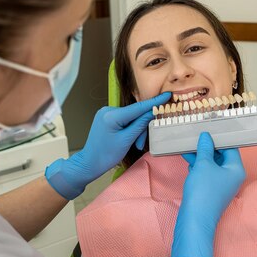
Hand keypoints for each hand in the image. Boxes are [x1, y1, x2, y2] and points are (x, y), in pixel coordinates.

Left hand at [45, 92, 170, 199]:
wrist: (90, 162)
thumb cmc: (107, 155)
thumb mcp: (127, 140)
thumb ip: (140, 124)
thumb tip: (153, 112)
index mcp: (112, 115)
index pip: (138, 107)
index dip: (154, 102)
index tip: (167, 94)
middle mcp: (108, 110)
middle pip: (135, 113)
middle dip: (141, 128)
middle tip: (140, 144)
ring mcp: (106, 112)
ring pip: (130, 117)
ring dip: (136, 130)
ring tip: (134, 145)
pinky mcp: (106, 117)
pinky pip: (124, 119)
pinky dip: (130, 128)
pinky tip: (129, 139)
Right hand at [170, 132, 244, 256]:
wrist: (195, 219)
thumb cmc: (203, 191)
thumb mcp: (204, 165)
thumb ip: (206, 149)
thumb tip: (206, 137)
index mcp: (236, 169)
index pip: (231, 147)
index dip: (220, 136)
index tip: (210, 127)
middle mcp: (232, 176)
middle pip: (222, 155)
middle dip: (209, 145)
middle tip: (197, 133)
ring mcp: (221, 184)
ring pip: (212, 164)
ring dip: (201, 154)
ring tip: (189, 143)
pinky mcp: (211, 190)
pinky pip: (206, 172)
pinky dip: (198, 165)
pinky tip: (188, 158)